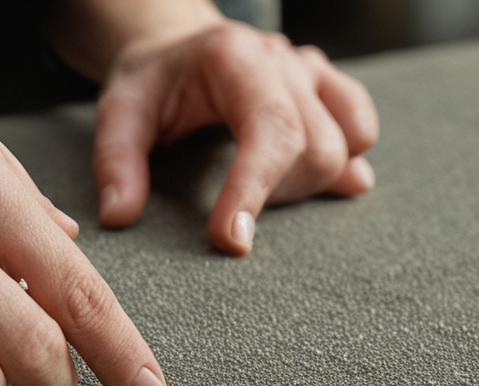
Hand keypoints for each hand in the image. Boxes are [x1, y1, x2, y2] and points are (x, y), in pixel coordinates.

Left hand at [93, 20, 379, 254]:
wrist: (180, 49)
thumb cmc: (152, 84)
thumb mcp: (118, 112)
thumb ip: (116, 161)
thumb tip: (120, 216)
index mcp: (233, 57)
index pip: (268, 128)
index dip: (255, 189)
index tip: (232, 241)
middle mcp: (282, 60)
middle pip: (316, 147)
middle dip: (275, 196)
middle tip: (231, 209)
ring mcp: (312, 71)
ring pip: (344, 148)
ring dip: (306, 187)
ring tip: (260, 188)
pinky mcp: (331, 88)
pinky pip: (362, 130)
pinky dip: (345, 165)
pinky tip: (316, 181)